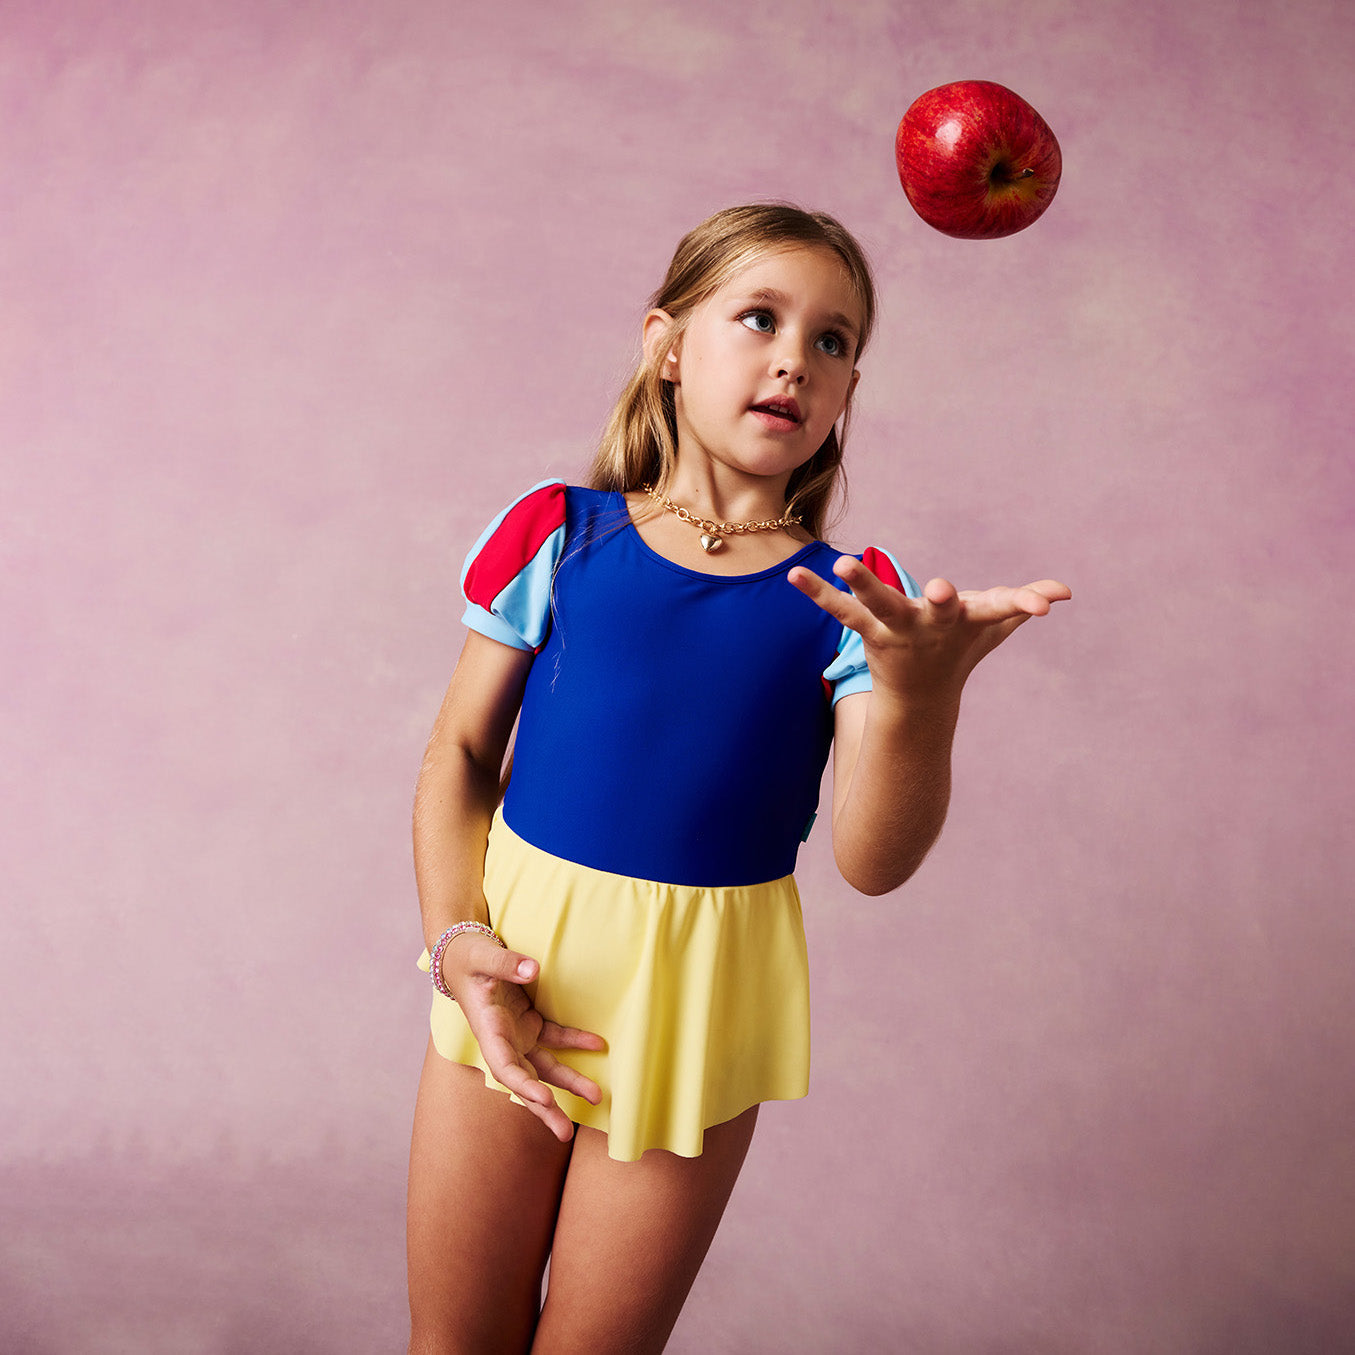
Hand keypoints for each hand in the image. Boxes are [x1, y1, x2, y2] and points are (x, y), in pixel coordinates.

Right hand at [444, 934, 604, 1142]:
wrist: (462, 955)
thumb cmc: (468, 957)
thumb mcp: (482, 956)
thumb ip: (507, 964)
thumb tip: (533, 970)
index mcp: (487, 1031)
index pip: (504, 1068)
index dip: (524, 1085)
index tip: (544, 1098)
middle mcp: (502, 1041)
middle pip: (526, 1081)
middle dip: (545, 1107)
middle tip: (566, 1132)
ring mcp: (517, 1035)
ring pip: (544, 1066)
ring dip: (568, 1083)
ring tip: (596, 1098)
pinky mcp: (529, 1024)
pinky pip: (555, 1038)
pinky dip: (575, 1042)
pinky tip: (597, 1044)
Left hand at [789, 559, 1070, 703]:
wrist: (920, 699)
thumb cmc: (961, 648)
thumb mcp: (994, 626)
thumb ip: (1023, 604)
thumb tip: (1064, 592)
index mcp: (965, 620)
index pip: (999, 610)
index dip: (1023, 604)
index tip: (1045, 604)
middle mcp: (932, 626)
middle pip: (935, 610)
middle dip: (940, 602)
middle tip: (941, 589)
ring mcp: (897, 631)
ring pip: (879, 606)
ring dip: (863, 584)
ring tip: (843, 562)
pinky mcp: (869, 632)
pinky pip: (840, 611)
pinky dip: (818, 594)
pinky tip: (796, 573)